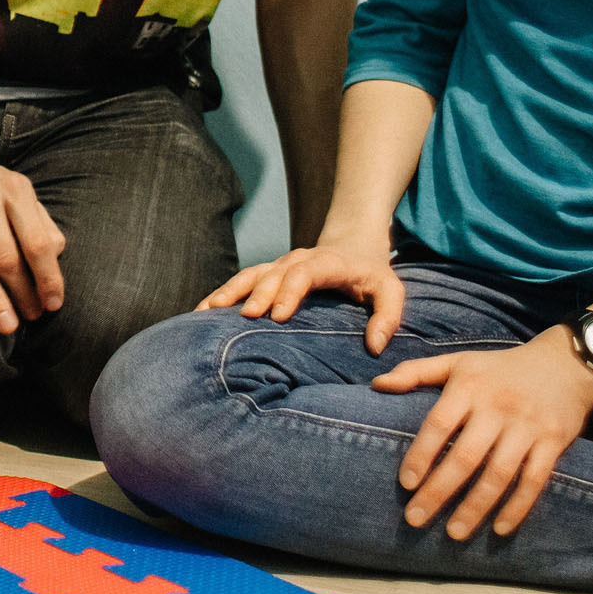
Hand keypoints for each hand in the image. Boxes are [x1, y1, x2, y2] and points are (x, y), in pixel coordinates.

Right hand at [0, 147, 64, 334]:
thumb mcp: (19, 194)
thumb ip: (41, 225)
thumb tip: (55, 260)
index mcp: (15, 189)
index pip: (36, 242)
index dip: (47, 277)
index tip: (53, 303)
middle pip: (6, 255)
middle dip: (21, 293)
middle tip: (29, 319)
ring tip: (6, 322)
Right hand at [198, 239, 404, 349]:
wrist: (353, 247)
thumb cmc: (372, 276)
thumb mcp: (391, 291)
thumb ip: (388, 316)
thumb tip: (375, 346)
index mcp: (326, 263)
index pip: (305, 273)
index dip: (290, 291)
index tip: (278, 315)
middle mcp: (297, 260)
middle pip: (272, 273)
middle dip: (257, 294)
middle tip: (246, 317)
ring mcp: (279, 266)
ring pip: (250, 274)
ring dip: (229, 291)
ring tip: (208, 310)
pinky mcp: (267, 275)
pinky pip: (241, 281)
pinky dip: (221, 294)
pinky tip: (201, 311)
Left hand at [372, 326, 592, 539]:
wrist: (566, 363)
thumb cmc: (500, 368)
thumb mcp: (459, 362)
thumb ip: (417, 372)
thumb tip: (377, 385)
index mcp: (469, 386)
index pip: (438, 424)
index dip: (421, 455)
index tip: (405, 484)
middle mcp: (498, 406)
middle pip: (465, 456)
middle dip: (439, 491)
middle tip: (415, 519)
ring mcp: (528, 426)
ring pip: (499, 474)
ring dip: (475, 507)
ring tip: (454, 533)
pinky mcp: (554, 442)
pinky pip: (534, 480)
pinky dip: (518, 507)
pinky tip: (499, 529)